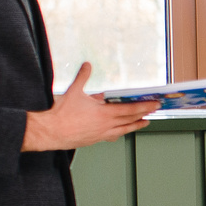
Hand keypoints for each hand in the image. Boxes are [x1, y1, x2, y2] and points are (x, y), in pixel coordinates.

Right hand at [22, 62, 157, 151]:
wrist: (50, 132)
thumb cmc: (61, 115)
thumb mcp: (74, 92)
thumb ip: (83, 77)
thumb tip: (87, 65)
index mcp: (104, 113)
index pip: (130, 110)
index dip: (144, 107)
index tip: (155, 104)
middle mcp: (105, 126)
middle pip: (130, 120)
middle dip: (144, 114)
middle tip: (154, 111)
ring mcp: (101, 134)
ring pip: (123, 130)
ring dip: (135, 126)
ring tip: (144, 122)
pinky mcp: (94, 140)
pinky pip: (111, 136)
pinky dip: (119, 132)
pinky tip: (120, 132)